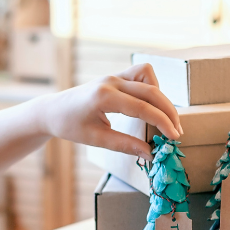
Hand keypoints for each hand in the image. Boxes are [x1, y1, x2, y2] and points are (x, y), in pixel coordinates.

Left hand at [33, 63, 181, 161]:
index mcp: (104, 97)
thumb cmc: (69, 126)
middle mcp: (111, 82)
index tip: (174, 137)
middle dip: (168, 111)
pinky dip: (150, 88)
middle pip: (151, 91)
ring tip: (164, 119)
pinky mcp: (115, 77)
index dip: (162, 123)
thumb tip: (150, 154)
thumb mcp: (96, 139)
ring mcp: (113, 76)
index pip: (142, 108)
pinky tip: (150, 106)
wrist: (52, 110)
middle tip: (176, 132)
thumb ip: (124, 145)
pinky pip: (140, 74)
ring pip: (148, 76)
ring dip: (161, 96)